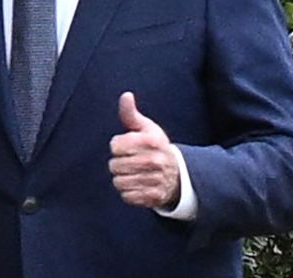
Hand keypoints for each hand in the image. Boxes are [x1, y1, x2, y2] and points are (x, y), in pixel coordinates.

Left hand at [108, 92, 180, 209]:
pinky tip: (138, 185)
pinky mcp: (153, 197)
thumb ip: (131, 113)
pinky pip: (126, 196)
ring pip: (119, 182)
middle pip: (114, 165)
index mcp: (151, 141)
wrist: (178, 174)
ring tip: (134, 173)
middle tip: (131, 161)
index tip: (127, 146)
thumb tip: (126, 95)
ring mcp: (155, 180)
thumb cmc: (156, 147)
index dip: (118, 146)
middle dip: (119, 163)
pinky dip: (129, 192)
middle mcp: (154, 161)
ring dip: (122, 178)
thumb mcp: (146, 128)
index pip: (115, 145)